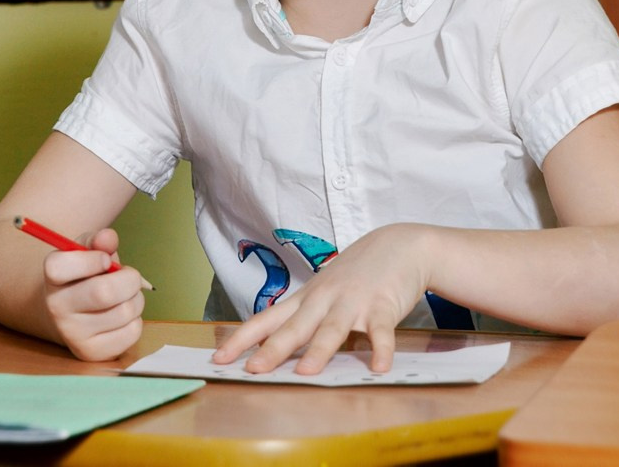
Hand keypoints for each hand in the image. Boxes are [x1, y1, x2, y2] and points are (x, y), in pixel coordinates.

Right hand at [42, 228, 146, 360]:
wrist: (71, 313)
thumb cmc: (84, 275)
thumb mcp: (87, 251)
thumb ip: (98, 241)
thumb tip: (107, 237)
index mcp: (52, 277)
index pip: (61, 266)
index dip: (92, 259)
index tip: (105, 260)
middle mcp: (57, 308)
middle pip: (103, 292)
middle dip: (129, 279)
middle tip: (129, 276)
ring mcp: (73, 334)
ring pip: (124, 311)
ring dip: (136, 299)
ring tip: (125, 296)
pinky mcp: (91, 353)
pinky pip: (131, 332)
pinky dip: (136, 320)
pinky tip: (122, 316)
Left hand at [213, 223, 432, 375]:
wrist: (399, 245)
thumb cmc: (358, 274)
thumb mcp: (326, 291)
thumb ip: (307, 320)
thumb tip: (281, 353)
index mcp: (307, 298)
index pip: (267, 319)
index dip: (242, 339)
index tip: (219, 358)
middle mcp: (325, 299)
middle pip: (295, 327)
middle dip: (273, 349)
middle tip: (253, 370)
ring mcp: (353, 301)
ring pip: (333, 328)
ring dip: (319, 350)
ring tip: (305, 373)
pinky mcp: (383, 305)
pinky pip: (382, 331)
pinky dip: (381, 349)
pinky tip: (378, 368)